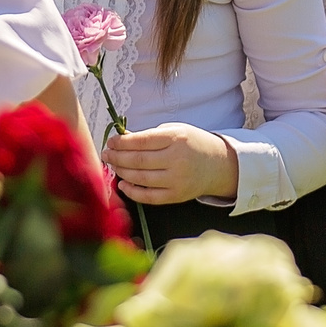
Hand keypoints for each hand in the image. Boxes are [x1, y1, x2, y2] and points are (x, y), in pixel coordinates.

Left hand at [105, 124, 240, 204]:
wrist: (218, 165)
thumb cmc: (193, 144)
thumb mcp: (176, 130)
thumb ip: (151, 136)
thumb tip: (122, 142)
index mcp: (176, 138)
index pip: (141, 141)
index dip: (122, 142)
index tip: (111, 142)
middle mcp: (177, 159)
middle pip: (138, 160)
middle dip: (117, 157)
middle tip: (107, 154)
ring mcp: (177, 180)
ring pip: (141, 178)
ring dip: (122, 172)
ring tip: (114, 166)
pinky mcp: (177, 196)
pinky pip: (149, 196)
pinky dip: (132, 191)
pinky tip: (123, 183)